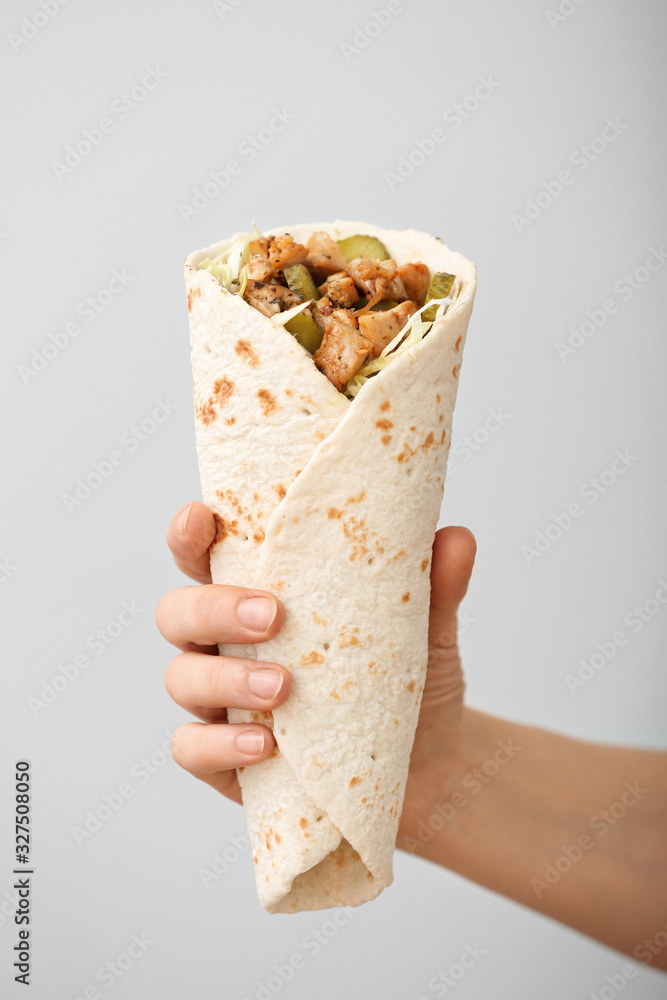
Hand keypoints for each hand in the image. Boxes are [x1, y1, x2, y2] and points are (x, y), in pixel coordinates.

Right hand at [156, 502, 476, 830]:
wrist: (429, 765)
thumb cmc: (407, 680)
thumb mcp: (426, 630)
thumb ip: (435, 585)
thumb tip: (455, 538)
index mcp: (258, 593)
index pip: (204, 554)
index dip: (189, 533)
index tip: (203, 518)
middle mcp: (226, 643)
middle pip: (177, 612)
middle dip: (213, 608)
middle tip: (272, 616)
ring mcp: (219, 702)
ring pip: (180, 677)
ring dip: (224, 679)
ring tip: (282, 687)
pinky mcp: (223, 758)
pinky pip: (191, 748)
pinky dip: (219, 744)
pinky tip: (264, 746)